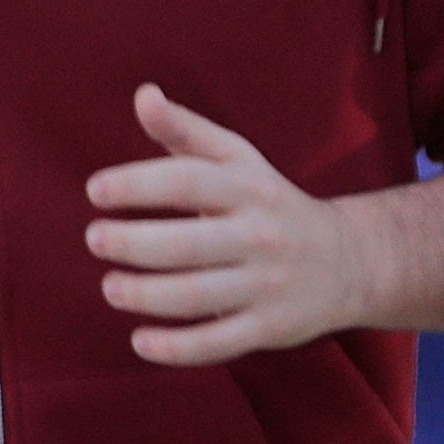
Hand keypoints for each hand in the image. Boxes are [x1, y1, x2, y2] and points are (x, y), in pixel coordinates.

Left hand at [84, 87, 369, 365]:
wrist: (348, 261)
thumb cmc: (270, 204)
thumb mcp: (238, 160)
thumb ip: (186, 131)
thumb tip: (143, 95)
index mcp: (247, 188)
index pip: (187, 181)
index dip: (137, 184)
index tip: (95, 190)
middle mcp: (259, 234)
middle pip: (188, 243)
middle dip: (134, 242)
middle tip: (94, 239)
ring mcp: (266, 284)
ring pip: (198, 295)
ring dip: (147, 295)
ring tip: (111, 288)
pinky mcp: (269, 327)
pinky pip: (219, 342)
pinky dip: (177, 348)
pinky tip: (141, 341)